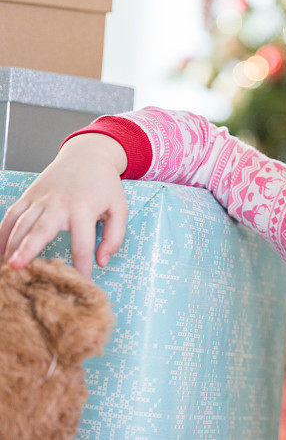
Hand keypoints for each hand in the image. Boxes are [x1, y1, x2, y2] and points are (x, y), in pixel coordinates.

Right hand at [0, 134, 128, 278]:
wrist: (88, 155)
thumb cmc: (105, 185)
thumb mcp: (120, 208)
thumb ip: (114, 236)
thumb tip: (102, 262)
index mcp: (84, 209)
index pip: (82, 244)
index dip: (80, 267)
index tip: (79, 284)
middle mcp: (59, 204)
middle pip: (41, 230)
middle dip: (28, 249)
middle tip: (16, 267)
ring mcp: (40, 199)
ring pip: (20, 224)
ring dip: (11, 246)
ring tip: (6, 268)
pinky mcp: (28, 196)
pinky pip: (10, 215)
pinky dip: (1, 233)